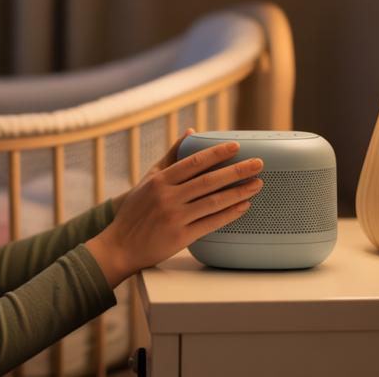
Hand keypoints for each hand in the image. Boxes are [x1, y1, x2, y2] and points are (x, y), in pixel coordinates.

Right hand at [88, 129, 262, 286]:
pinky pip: (211, 223)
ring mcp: (175, 217)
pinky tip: (243, 207)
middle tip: (258, 164)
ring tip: (257, 184)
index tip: (236, 147)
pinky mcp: (181, 237)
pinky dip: (229, 214)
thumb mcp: (148, 179)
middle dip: (236, 171)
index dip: (216, 153)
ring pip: (213, 201)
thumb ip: (171, 156)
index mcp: (160, 180)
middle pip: (208, 180)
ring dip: (238, 192)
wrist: (121, 245)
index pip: (193, 162)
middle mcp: (168, 197)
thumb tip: (191, 133)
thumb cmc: (135, 211)